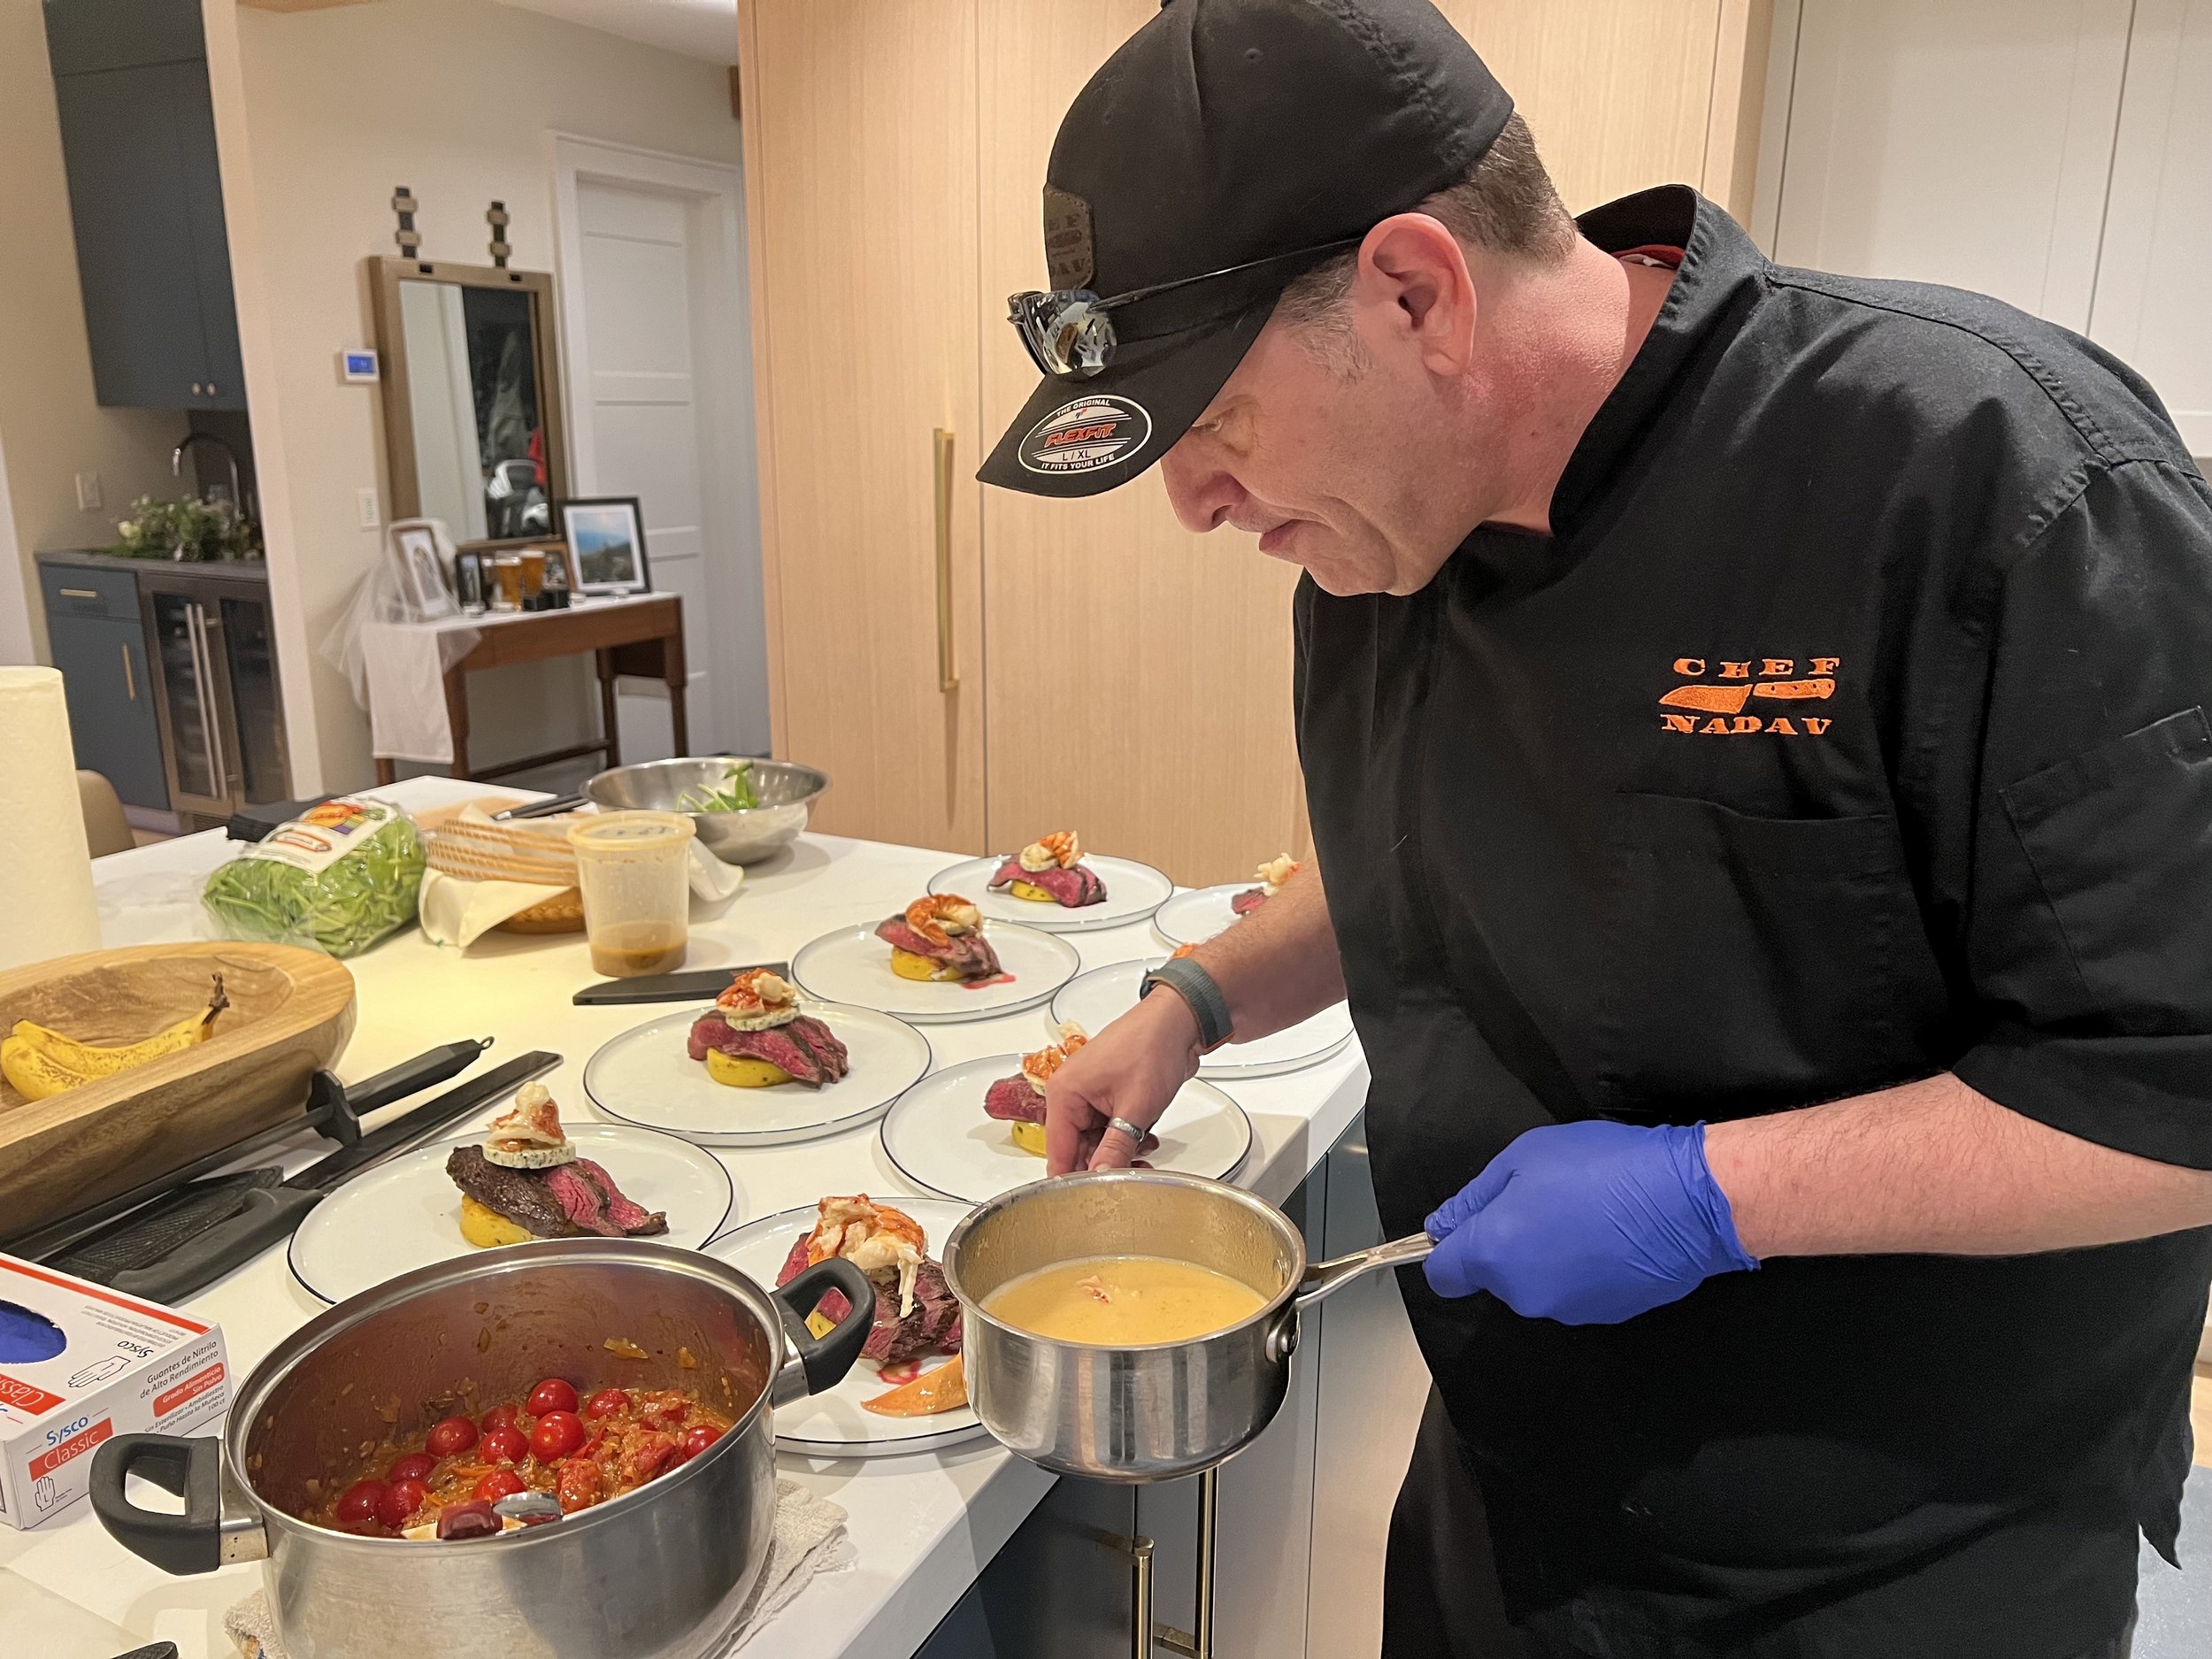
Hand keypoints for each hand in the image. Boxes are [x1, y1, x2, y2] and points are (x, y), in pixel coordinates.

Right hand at [1044, 988, 1202, 1174]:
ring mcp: (1090, 1095)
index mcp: (1064, 1094)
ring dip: (1120, 1152)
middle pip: (1077, 1150)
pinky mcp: (1108, 1096)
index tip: (1093, 1199)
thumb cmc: (1152, 1046)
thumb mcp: (1136, 1108)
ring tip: (1144, 1154)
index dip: (1075, 1179)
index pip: (1058, 1153)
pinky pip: (1110, 1129)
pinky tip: (1146, 1139)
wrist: (1178, 1022)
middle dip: (1104, 1165)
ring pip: (1096, 1142)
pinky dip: (1127, 1138)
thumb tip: (1101, 1176)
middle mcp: (1071, 1095)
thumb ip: (1115, 1148)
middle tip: (1131, 1176)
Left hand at [1422, 1120, 1758, 1323]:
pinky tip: (1609, 1238)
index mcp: (1494, 1254)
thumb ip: (1474, 1198)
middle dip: (1506, 1244)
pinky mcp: (1605, 1316)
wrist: (1685, 1202)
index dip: (1447, 1249)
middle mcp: (1523, 1294)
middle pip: (1494, 1276)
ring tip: (1583, 1215)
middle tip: (1542, 1200)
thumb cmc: (1600, 1168)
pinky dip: (1582, 1271)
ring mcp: (1566, 1311)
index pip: (1443, 1275)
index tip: (1469, 1225)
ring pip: (1536, 1284)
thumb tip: (1442, 1225)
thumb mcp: (1524, 1159)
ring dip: (1546, 1257)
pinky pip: (1575, 1292)